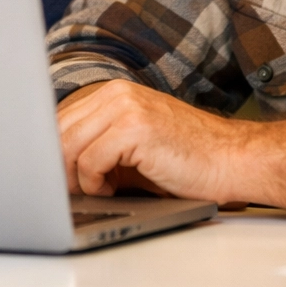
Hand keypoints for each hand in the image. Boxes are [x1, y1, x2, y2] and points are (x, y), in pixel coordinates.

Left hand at [56, 80, 252, 204]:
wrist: (232, 161)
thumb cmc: (187, 161)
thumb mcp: (133, 147)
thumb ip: (97, 145)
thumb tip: (55, 168)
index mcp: (115, 93)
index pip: (61, 120)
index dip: (53, 153)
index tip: (55, 179)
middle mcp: (118, 93)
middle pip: (59, 131)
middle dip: (58, 168)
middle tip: (73, 193)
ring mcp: (126, 107)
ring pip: (68, 146)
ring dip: (75, 178)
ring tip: (98, 191)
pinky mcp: (135, 128)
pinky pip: (89, 160)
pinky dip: (93, 183)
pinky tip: (112, 189)